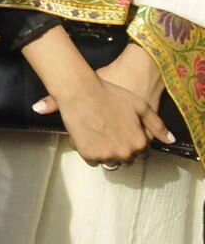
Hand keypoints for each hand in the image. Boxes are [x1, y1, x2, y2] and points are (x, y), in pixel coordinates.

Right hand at [33, 56, 174, 165]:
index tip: (121, 130)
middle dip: (118, 148)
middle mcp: (125, 153)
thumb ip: (157, 124)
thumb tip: (170, 140)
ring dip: (105, 152)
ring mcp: (106, 155)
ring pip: (109, 161)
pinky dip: (90, 151)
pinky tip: (87, 135)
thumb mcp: (139, 104)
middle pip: (124, 158)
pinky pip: (92, 160)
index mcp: (139, 143)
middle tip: (108, 131)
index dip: (130, 140)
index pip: (140, 152)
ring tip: (97, 133)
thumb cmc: (109, 94)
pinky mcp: (89, 155)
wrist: (79, 90)